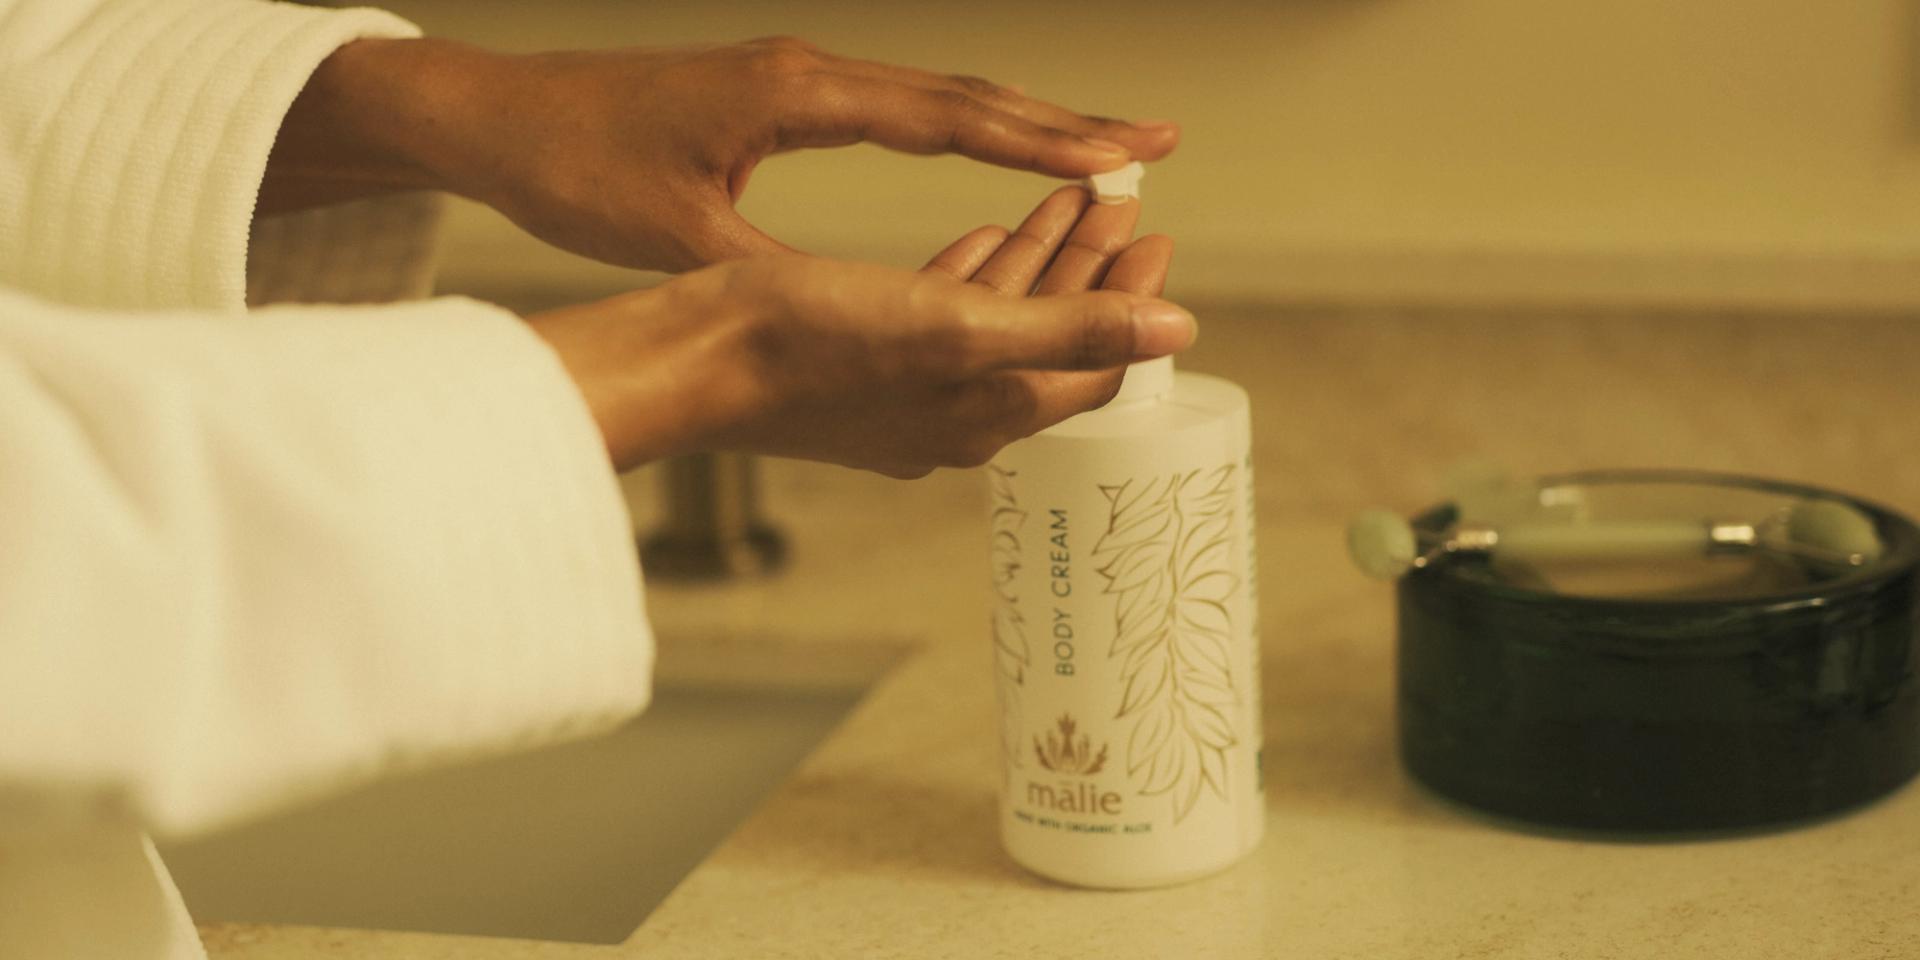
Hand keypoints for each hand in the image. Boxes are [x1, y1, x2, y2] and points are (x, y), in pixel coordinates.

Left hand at [263, 37, 1179, 271]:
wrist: (501, 113)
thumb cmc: (577, 168)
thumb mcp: (679, 233)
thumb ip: (775, 261)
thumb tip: (862, 304)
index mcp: (797, 96)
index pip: (946, 118)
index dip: (1038, 143)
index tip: (1119, 158)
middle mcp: (812, 71)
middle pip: (964, 95)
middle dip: (1063, 121)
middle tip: (1156, 140)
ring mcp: (800, 75)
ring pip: (938, 97)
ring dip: (1024, 122)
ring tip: (1105, 147)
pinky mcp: (784, 92)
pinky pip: (901, 107)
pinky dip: (966, 128)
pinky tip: (997, 146)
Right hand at [528, 189, 1182, 475]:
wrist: (693, 358)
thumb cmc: (810, 345)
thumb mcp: (957, 327)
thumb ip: (1070, 330)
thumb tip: (1176, 328)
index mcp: (986, 414)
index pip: (1094, 364)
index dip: (1133, 300)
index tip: (1158, 238)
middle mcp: (953, 414)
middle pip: (1050, 339)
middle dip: (1090, 270)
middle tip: (1123, 210)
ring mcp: (907, 391)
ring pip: (996, 321)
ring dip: (1036, 261)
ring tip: (1069, 203)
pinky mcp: (864, 364)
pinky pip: (941, 317)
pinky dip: (973, 273)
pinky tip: (989, 233)